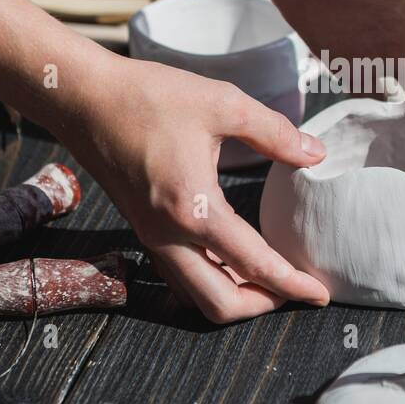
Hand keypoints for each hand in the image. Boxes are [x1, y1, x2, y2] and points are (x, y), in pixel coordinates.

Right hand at [62, 57, 329, 322]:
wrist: (83, 98)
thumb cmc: (148, 97)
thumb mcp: (223, 103)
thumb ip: (274, 132)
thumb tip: (316, 154)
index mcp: (195, 209)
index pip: (254, 265)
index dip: (293, 285)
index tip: (321, 295)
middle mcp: (169, 236)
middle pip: (219, 304)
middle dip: (262, 306)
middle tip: (294, 290)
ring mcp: (150, 237)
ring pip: (195, 295)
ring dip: (234, 296)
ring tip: (269, 279)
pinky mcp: (142, 229)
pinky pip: (179, 275)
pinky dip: (210, 279)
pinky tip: (231, 259)